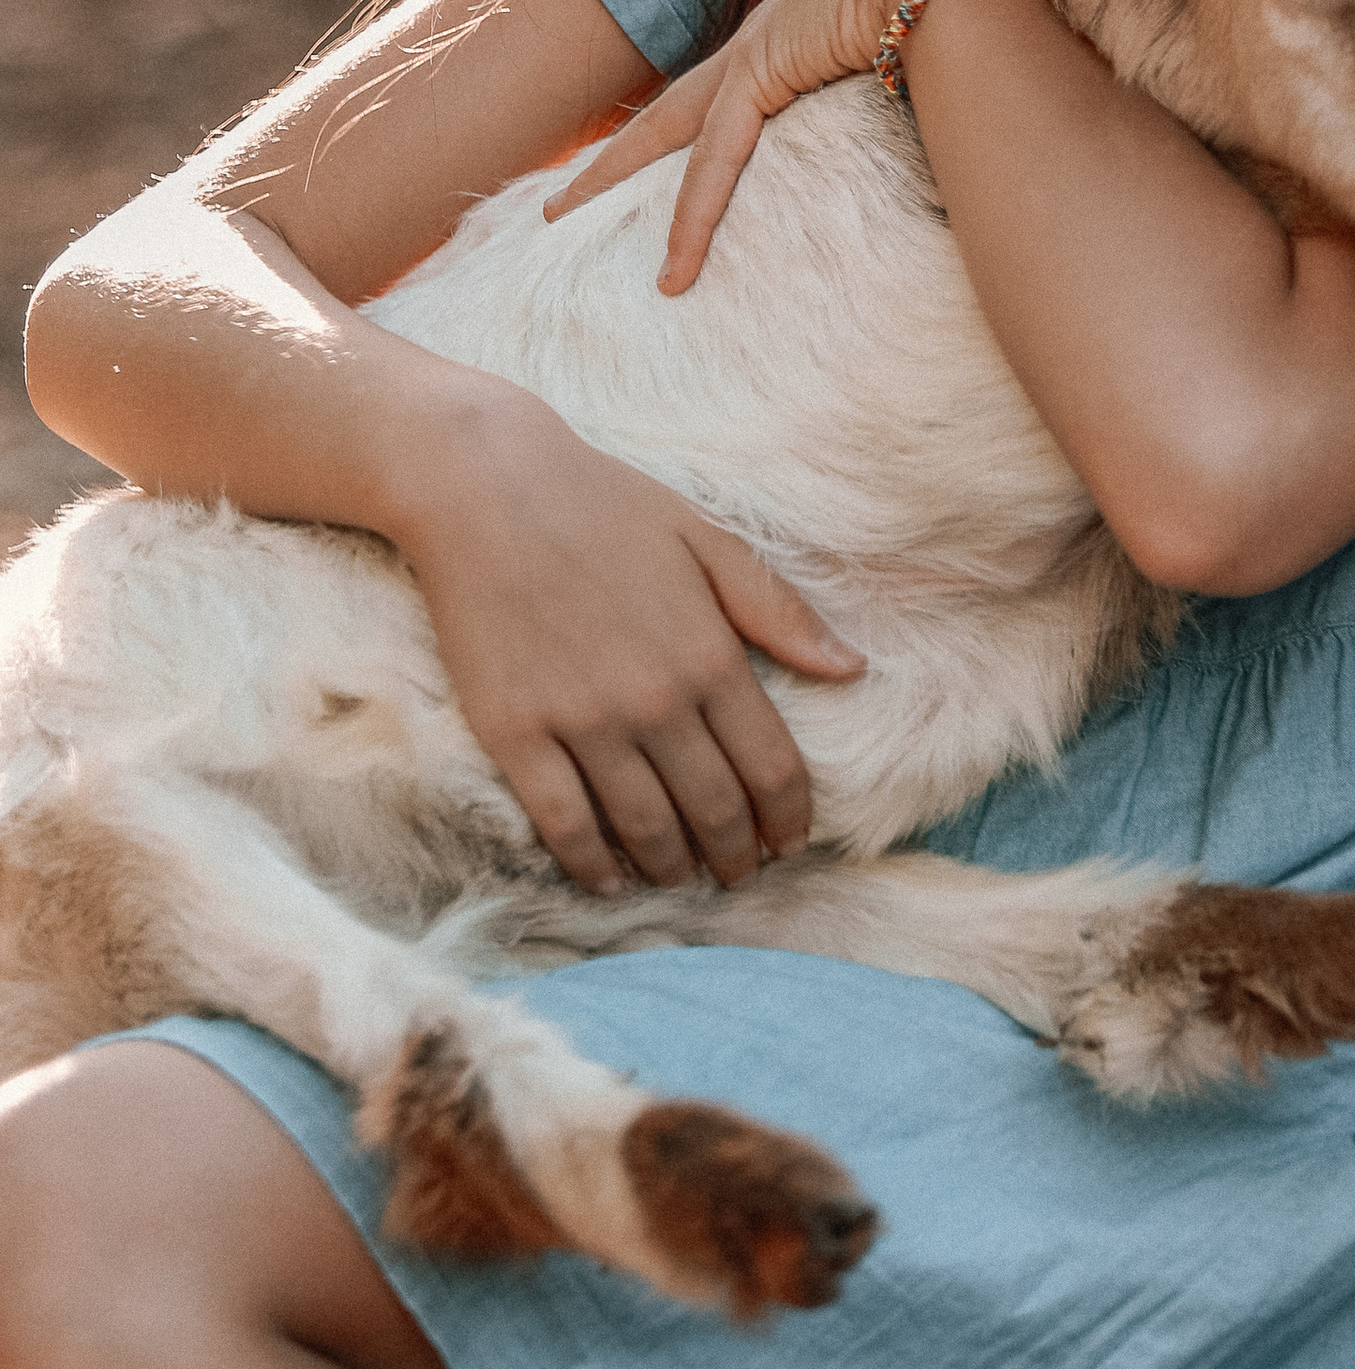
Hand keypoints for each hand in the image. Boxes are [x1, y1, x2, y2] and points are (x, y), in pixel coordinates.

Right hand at [389, 375, 866, 895]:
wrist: (488, 490)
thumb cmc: (605, 507)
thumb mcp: (709, 540)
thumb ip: (779, 610)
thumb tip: (852, 668)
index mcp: (710, 654)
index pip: (772, 767)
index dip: (788, 818)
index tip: (790, 843)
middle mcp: (654, 699)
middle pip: (715, 809)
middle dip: (736, 855)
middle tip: (741, 874)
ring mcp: (583, 721)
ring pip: (645, 828)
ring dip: (673, 866)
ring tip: (683, 877)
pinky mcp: (515, 734)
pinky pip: (563, 823)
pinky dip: (591, 865)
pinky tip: (609, 878)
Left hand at [546, 0, 981, 293]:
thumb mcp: (906, 56)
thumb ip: (895, 95)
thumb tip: (926, 137)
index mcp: (786, 43)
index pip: (713, 103)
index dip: (671, 139)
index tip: (640, 170)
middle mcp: (757, 48)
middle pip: (661, 117)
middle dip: (608, 161)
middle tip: (556, 204)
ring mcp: (751, 56)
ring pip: (663, 136)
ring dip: (608, 182)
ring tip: (558, 223)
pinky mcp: (760, 72)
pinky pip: (715, 163)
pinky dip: (694, 220)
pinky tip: (675, 269)